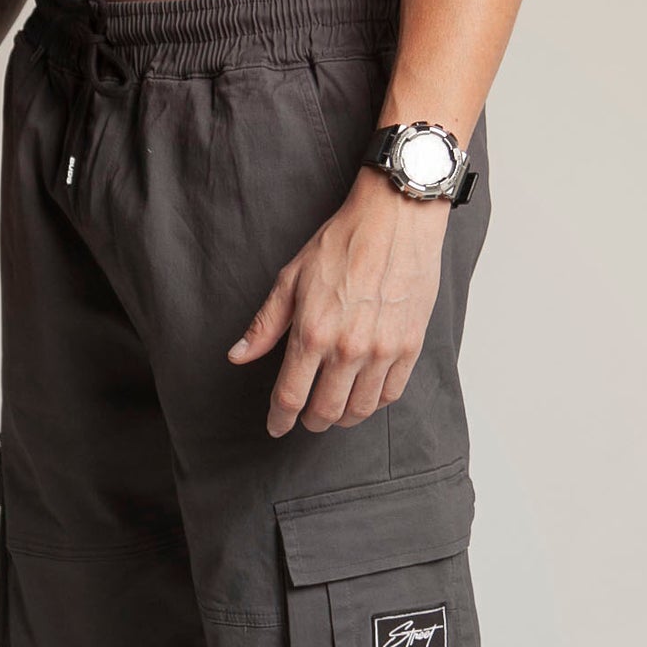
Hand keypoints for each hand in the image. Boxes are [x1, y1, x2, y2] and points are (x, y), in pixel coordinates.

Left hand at [228, 169, 448, 435]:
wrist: (395, 219)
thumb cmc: (342, 243)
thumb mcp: (291, 279)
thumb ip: (265, 325)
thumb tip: (238, 356)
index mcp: (313, 332)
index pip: (290, 396)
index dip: (279, 419)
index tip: (276, 426)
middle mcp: (348, 348)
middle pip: (325, 412)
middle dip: (310, 422)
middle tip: (306, 419)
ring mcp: (382, 350)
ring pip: (359, 410)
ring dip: (342, 418)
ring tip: (334, 411)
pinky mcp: (409, 346)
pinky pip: (390, 394)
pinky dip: (373, 403)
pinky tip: (363, 396)